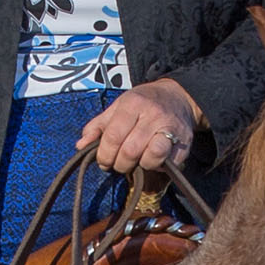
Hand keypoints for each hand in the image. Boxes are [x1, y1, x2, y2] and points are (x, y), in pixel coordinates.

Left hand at [74, 77, 199, 176]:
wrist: (178, 97)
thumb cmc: (143, 104)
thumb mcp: (117, 107)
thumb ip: (98, 126)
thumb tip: (80, 145)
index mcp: (133, 103)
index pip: (113, 136)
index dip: (104, 155)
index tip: (104, 161)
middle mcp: (153, 114)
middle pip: (130, 151)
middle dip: (120, 164)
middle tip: (119, 164)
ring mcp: (171, 128)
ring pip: (151, 158)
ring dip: (141, 166)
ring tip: (138, 162)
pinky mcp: (184, 141)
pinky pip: (169, 163)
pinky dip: (159, 167)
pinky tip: (154, 160)